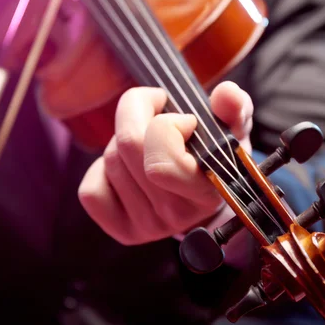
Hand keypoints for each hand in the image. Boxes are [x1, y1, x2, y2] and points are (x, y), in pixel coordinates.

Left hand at [78, 81, 253, 244]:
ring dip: (122, 140)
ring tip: (148, 143)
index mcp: (207, 193)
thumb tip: (227, 94)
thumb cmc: (215, 155)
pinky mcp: (121, 230)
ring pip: (110, 161)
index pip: (160, 162)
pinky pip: (90, 190)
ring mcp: (147, 227)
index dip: (166, 125)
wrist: (205, 192)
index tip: (185, 119)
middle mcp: (176, 216)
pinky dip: (101, 170)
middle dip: (137, 113)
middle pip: (127, 147)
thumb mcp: (231, 129)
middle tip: (155, 109)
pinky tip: (128, 169)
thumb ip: (233, 108)